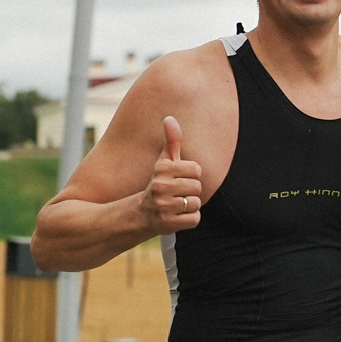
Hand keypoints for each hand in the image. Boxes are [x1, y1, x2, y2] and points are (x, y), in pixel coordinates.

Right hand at [141, 117, 203, 234]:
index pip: (196, 169)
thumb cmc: (159, 183)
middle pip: (198, 186)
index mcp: (161, 168)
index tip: (179, 179)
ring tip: (176, 205)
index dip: (191, 175)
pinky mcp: (168, 223)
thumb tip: (169, 118)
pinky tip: (177, 216)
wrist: (142, 214)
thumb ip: (171, 141)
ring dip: (190, 206)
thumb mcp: (164, 162)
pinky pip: (194, 219)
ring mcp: (164, 206)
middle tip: (177, 193)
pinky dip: (189, 219)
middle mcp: (160, 186)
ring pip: (196, 203)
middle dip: (191, 191)